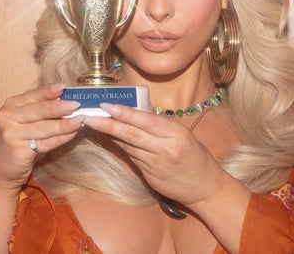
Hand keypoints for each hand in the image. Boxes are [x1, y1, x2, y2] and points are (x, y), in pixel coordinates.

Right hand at [0, 83, 84, 190]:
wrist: (4, 169)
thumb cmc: (21, 142)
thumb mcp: (27, 122)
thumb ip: (43, 111)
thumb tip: (68, 101)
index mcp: (11, 106)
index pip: (33, 95)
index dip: (48, 91)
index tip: (64, 87)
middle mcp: (8, 117)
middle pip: (38, 111)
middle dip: (58, 107)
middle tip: (76, 104)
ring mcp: (11, 134)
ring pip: (43, 127)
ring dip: (64, 124)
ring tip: (80, 120)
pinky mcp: (18, 151)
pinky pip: (45, 143)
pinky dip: (61, 138)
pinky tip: (72, 134)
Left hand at [82, 103, 227, 206]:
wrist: (204, 187)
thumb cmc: (195, 156)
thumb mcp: (182, 135)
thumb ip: (159, 125)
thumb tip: (135, 110)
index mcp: (176, 133)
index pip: (146, 120)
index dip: (125, 113)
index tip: (107, 105)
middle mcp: (166, 148)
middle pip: (132, 134)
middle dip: (108, 124)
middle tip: (89, 116)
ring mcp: (156, 164)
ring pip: (128, 146)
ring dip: (109, 134)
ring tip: (93, 124)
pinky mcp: (149, 176)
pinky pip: (131, 157)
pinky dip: (118, 146)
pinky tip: (107, 139)